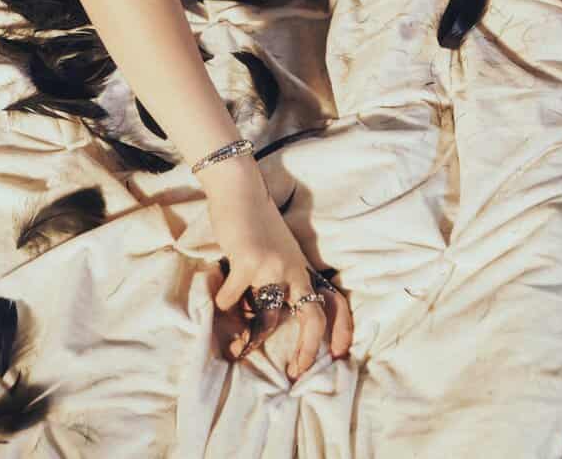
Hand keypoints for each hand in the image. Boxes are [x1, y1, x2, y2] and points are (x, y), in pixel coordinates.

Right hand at [208, 181, 352, 379]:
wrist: (241, 190)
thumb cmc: (255, 220)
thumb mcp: (279, 249)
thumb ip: (280, 277)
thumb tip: (267, 317)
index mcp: (302, 267)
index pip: (333, 300)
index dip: (341, 328)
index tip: (340, 353)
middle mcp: (293, 268)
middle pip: (313, 317)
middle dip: (308, 350)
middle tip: (295, 371)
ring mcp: (273, 266)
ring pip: (268, 318)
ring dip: (250, 338)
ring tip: (237, 348)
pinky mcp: (248, 262)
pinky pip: (232, 300)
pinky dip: (223, 304)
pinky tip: (219, 297)